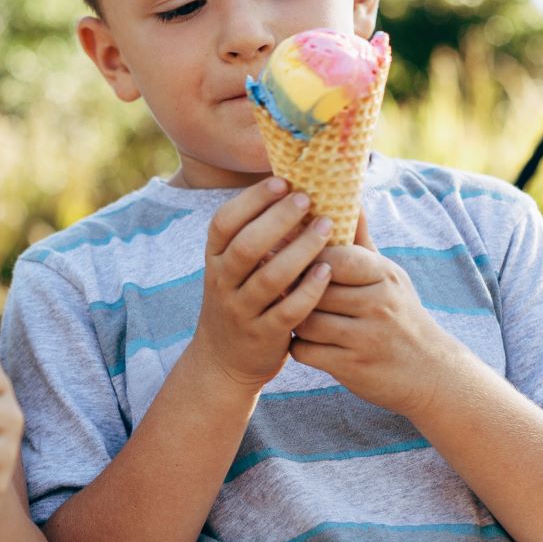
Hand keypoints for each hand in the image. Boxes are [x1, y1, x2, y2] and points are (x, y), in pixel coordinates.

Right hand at [186, 177, 334, 390]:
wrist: (224, 359)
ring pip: (269, 278)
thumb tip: (293, 188)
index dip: (251, 200)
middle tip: (307, 199)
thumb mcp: (234, 269)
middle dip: (278, 219)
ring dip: (300, 250)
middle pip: (246, 247)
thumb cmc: (241, 299)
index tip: (281, 182)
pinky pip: (287, 311)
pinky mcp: (262, 336)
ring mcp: (241, 311)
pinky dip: (308, 290)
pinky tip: (328, 271)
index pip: (224, 222)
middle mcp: (222, 283)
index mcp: (215, 259)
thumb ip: (256, 236)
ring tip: (326, 227)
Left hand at [292, 215, 466, 416]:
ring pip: (305, 320)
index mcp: (384, 275)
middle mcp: (378, 304)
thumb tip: (350, 198)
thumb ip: (362, 242)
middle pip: (314, 289)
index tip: (286, 254)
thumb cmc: (400, 315)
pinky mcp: (352, 367)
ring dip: (291, 317)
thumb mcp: (389, 276)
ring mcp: (366, 337)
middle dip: (291, 287)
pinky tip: (302, 341)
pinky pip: (306, 350)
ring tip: (287, 312)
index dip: (305, 256)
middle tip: (272, 283)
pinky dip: (298, 346)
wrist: (429, 373)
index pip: (334, 257)